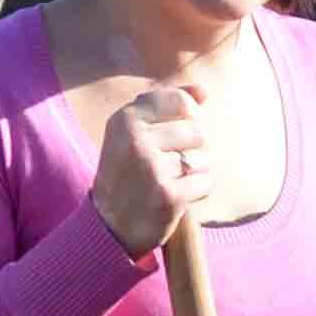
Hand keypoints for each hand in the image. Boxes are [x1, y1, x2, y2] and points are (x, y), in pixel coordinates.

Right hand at [89, 82, 215, 256]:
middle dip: (192, 149)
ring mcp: (151, 168)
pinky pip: (205, 182)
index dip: (189, 118)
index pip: (180, 102)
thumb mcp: (133, 132)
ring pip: (202, 158)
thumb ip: (166, 105)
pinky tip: (178, 196)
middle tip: (170, 165)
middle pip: (196, 131)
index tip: (176, 135)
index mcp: (125, 119)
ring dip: (195, 171)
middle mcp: (135, 140)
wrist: (109, 225)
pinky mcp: (168, 196)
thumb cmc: (127, 173)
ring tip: (172, 180)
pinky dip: (198, 191)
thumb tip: (204, 90)